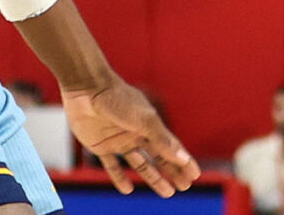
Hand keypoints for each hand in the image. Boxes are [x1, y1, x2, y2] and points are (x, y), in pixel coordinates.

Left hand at [63, 81, 197, 195]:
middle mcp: (137, 134)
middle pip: (159, 157)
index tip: (195, 175)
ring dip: (153, 178)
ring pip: (140, 164)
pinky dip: (119, 178)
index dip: (184, 161)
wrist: (88, 90)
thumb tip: (182, 158)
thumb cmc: (119, 100)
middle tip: (185, 186)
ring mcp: (119, 141)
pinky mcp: (100, 146)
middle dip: (173, 172)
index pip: (171, 147)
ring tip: (167, 192)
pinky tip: (128, 189)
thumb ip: (162, 140)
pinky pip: (112, 166)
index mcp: (151, 125)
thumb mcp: (144, 121)